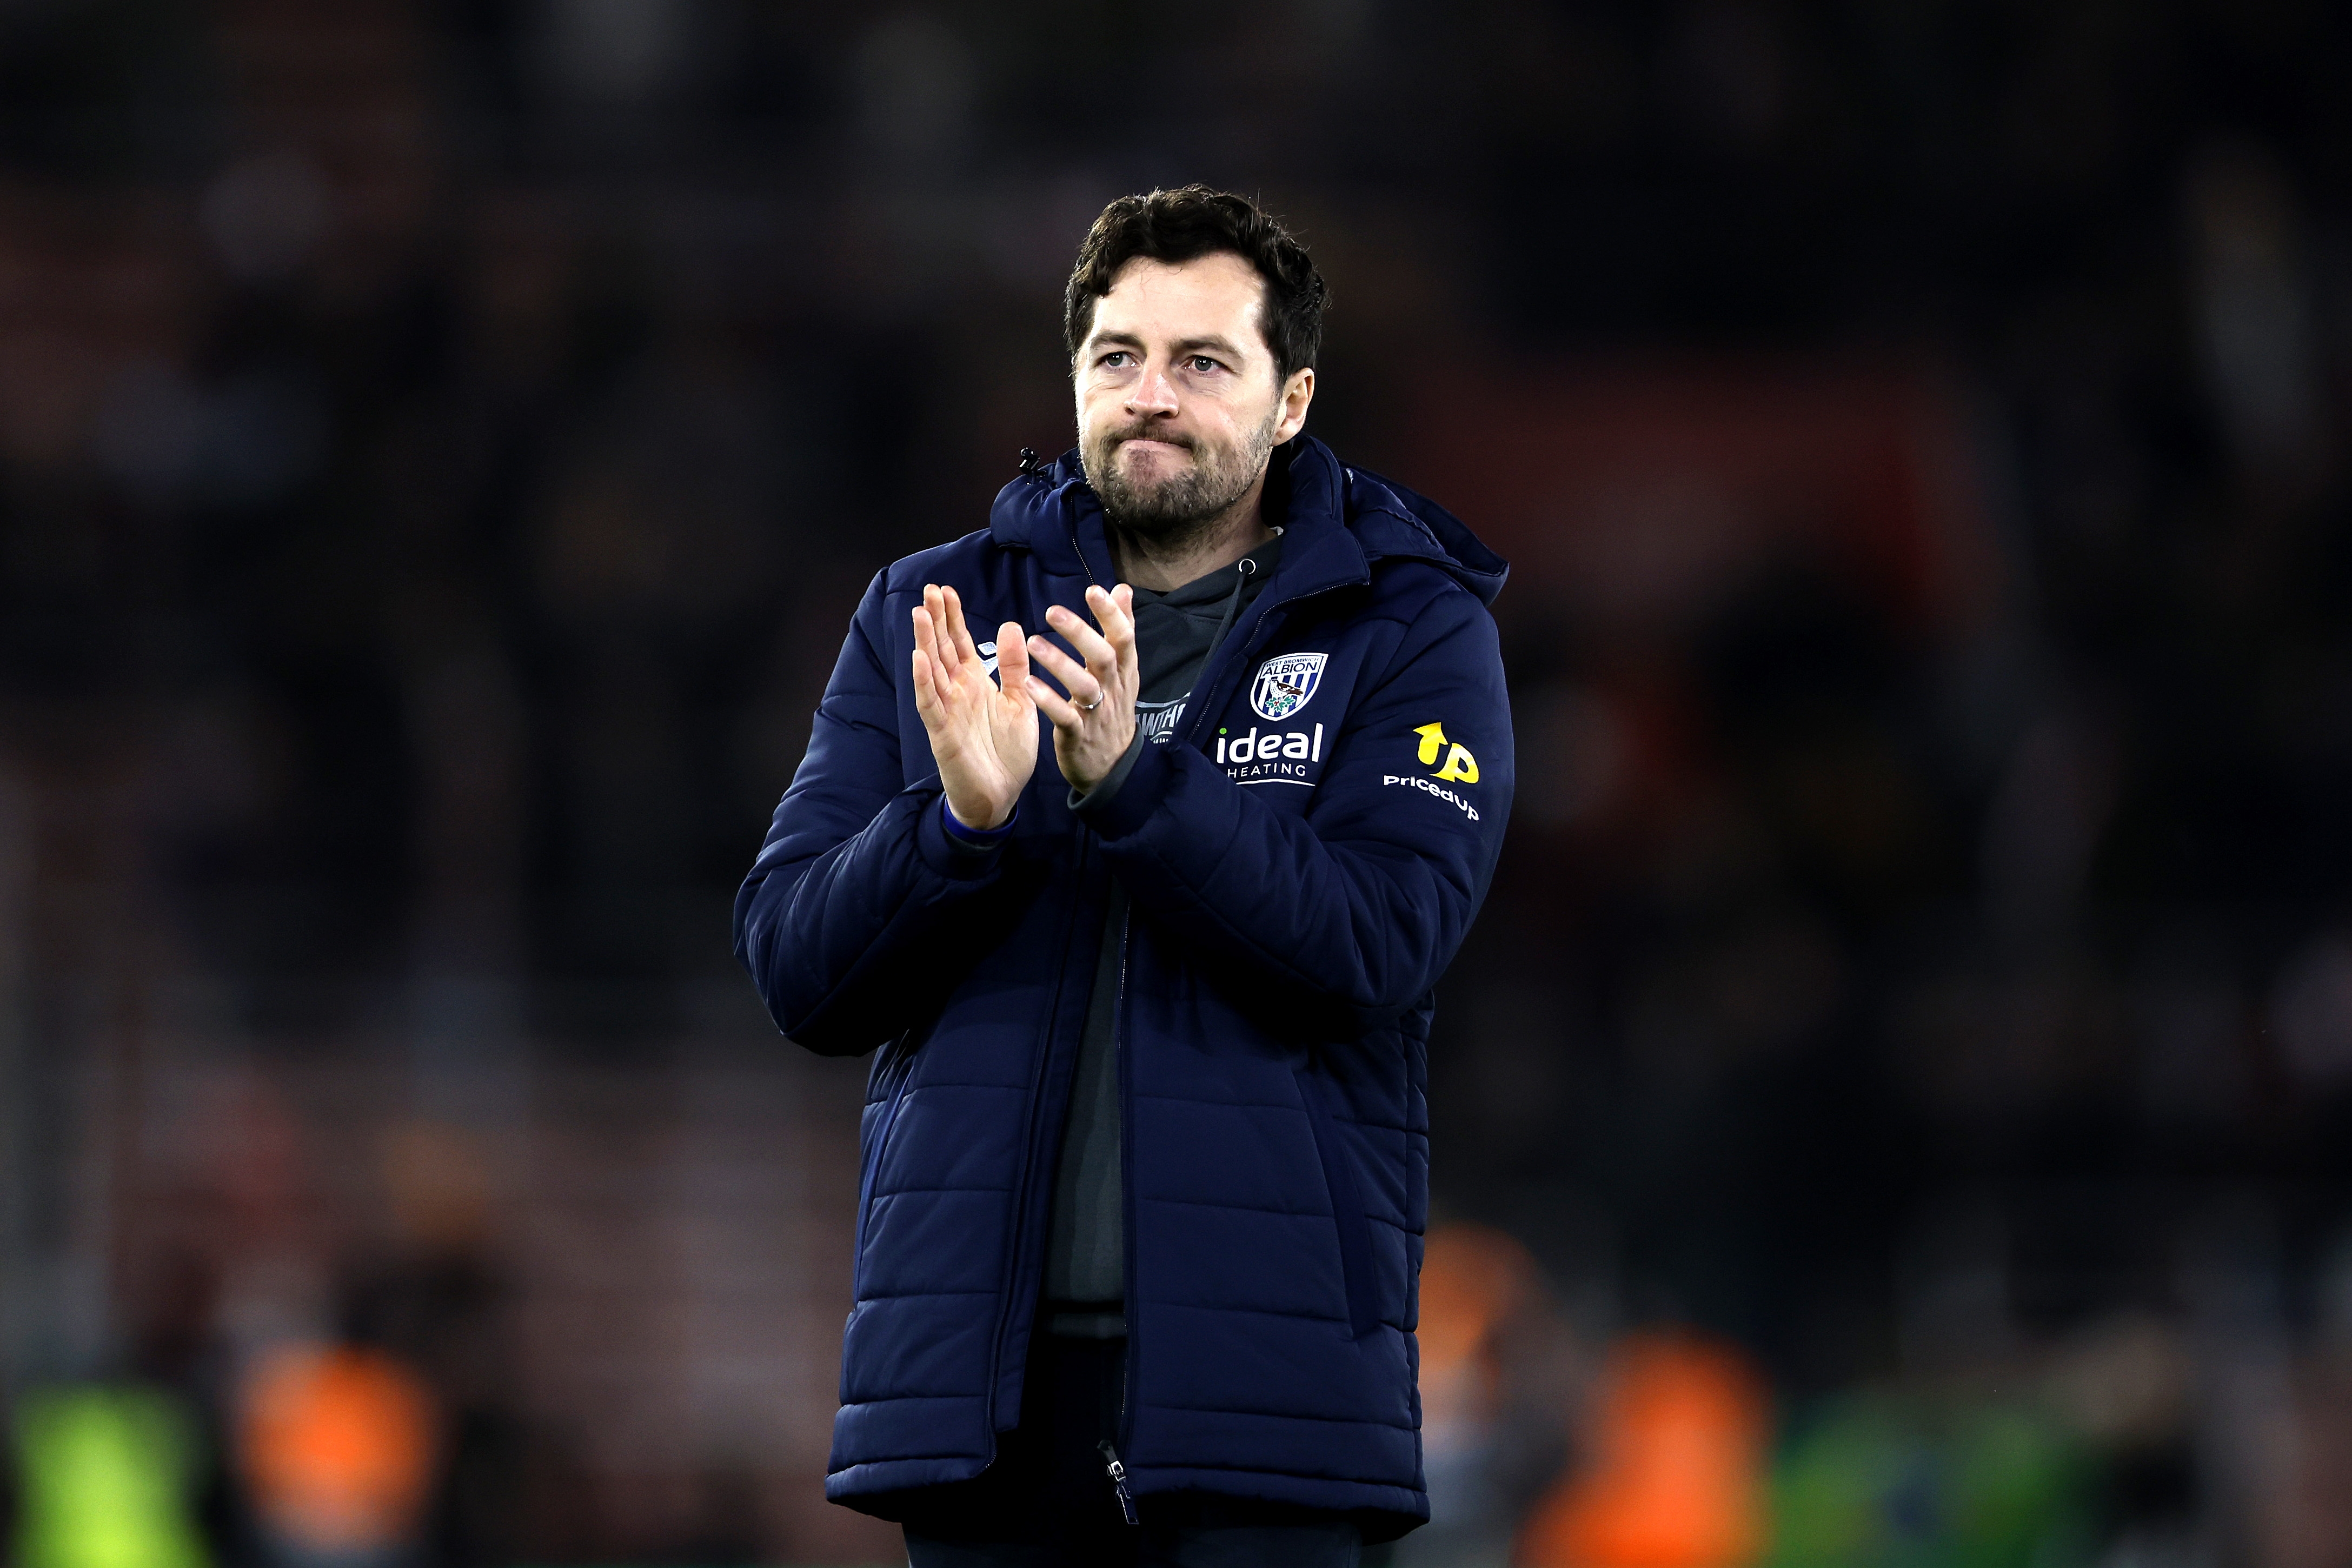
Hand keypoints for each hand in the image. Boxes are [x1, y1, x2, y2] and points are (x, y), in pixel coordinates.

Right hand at [910, 584, 1036, 829]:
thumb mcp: (1020, 702)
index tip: (946, 590)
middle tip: (929, 590)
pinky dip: (924, 683)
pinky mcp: (942, 734)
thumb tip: (1011, 624)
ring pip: (931, 671)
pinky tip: (919, 660)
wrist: (1001, 796)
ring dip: (924, 643)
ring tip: (920, 614)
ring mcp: (947, 712)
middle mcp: (957, 693)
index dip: (952, 617)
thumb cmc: (1008, 751)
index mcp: (975, 683)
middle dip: (935, 620)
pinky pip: (930, 705)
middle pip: (941, 649)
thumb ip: (1015, 667)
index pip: (959, 643)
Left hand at [1026, 584, 1137, 795]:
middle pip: (1103, 657)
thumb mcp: (1123, 670)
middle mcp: (1113, 689)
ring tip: (1033, 643)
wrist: (1114, 766)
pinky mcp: (1079, 736)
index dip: (1111, 614)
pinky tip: (1030, 685)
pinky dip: (1049, 701)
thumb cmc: (1112, 709)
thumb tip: (1123, 590)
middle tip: (1052, 611)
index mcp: (1123, 671)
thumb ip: (1120, 630)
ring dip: (1059, 663)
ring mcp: (1097, 714)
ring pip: (1083, 686)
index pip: (1123, 638)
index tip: (1093, 590)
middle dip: (1080, 633)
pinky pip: (1066, 717)